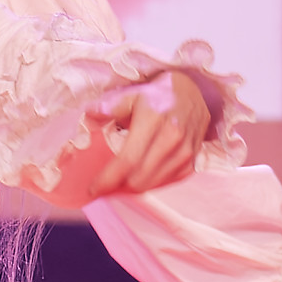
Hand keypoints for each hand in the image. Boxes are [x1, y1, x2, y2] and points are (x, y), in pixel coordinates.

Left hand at [86, 70, 210, 196]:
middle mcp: (172, 138)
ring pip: (152, 184)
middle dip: (118, 185)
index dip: (108, 179)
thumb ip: (109, 107)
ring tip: (122, 178)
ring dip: (134, 186)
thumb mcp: (132, 94)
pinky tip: (142, 173)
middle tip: (106, 182)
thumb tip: (89, 115)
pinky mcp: (192, 161)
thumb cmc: (157, 95)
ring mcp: (185, 151)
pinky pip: (166, 182)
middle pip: (139, 178)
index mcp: (153, 120)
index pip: (128, 160)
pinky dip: (151, 182)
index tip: (93, 189)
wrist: (192, 92)